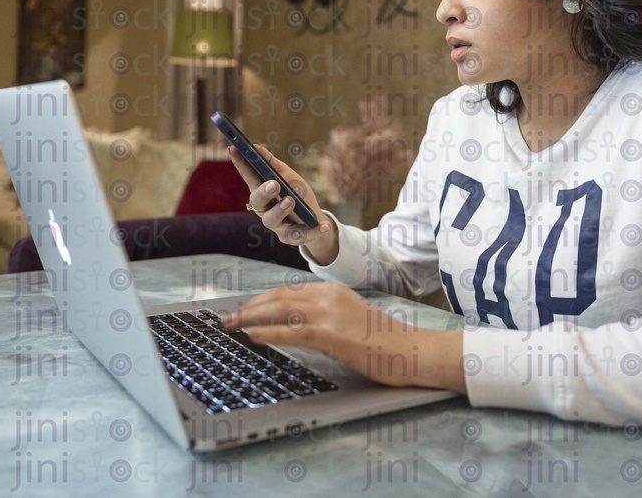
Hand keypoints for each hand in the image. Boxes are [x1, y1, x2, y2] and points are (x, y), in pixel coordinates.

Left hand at [222, 283, 466, 391]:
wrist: (412, 351)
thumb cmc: (385, 343)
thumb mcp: (351, 320)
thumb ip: (325, 317)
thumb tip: (293, 326)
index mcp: (333, 290)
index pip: (287, 291)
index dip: (261, 300)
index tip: (244, 310)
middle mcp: (329, 295)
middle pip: (278, 297)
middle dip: (249, 307)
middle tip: (228, 318)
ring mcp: (330, 313)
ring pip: (279, 310)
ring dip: (250, 318)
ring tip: (231, 326)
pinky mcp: (332, 334)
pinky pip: (291, 331)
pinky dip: (267, 332)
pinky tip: (252, 336)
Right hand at [228, 144, 338, 264]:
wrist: (314, 219)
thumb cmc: (297, 194)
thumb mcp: (287, 176)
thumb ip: (271, 163)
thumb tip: (255, 147)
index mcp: (262, 190)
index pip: (248, 175)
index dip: (240, 164)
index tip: (234, 149)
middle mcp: (264, 208)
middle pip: (257, 201)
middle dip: (264, 192)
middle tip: (274, 184)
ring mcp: (276, 224)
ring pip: (271, 220)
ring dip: (280, 211)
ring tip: (291, 201)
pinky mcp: (289, 237)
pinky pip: (298, 235)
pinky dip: (312, 230)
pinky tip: (323, 225)